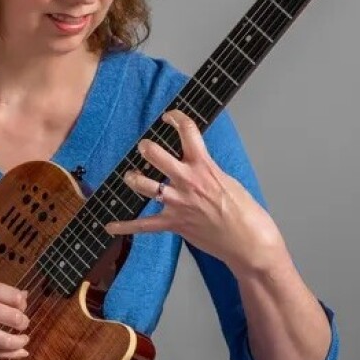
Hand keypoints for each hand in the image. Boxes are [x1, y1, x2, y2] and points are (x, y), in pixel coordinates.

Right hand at [0, 273, 29, 358]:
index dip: (22, 303)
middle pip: (12, 315)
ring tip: (23, 340)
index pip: (11, 294)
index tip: (21, 307)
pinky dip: (8, 354)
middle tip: (23, 325)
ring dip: (19, 341)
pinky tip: (19, 353)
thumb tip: (22, 295)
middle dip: (23, 322)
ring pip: (3, 337)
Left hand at [105, 110, 285, 273]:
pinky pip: (144, 225)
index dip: (176, 118)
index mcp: (205, 167)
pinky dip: (126, 226)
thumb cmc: (247, 213)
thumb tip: (197, 166)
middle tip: (144, 146)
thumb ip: (208, 171)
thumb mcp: (229, 181)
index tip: (170, 116)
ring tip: (131, 176)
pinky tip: (110, 226)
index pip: (188, 131)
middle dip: (147, 147)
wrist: (249, 242)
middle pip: (156, 155)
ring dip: (134, 179)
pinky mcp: (174, 224)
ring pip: (145, 185)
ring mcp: (178, 203)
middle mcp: (188, 181)